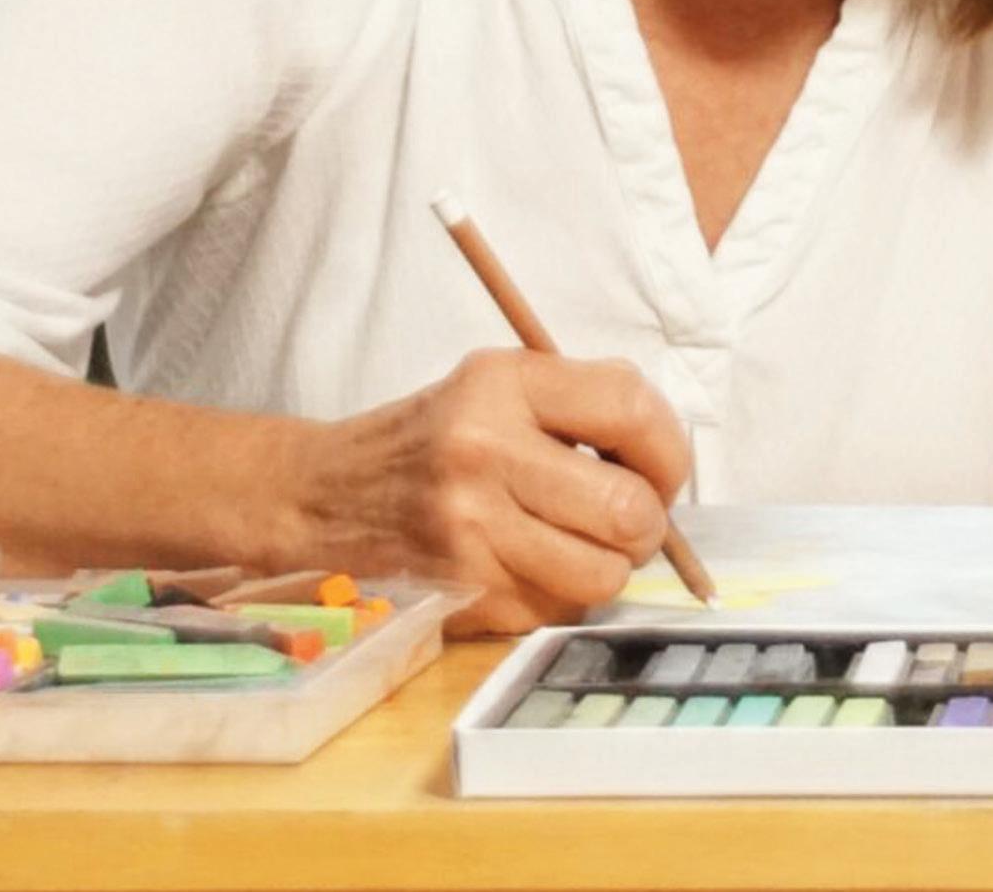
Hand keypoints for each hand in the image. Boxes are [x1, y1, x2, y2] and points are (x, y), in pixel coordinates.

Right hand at [290, 350, 690, 634]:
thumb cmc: (432, 438)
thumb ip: (582, 404)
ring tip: (578, 543)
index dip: (669, 450)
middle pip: (628, 508)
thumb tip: (667, 462)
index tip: (661, 468)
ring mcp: (470, 531)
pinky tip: (527, 565)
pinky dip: (559, 595)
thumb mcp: (496, 385)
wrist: (323, 495)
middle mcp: (483, 452)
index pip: (632, 410)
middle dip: (646, 523)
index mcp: (502, 383)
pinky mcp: (463, 594)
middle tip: (626, 519)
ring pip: (602, 573)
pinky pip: (557, 609)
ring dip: (607, 567)